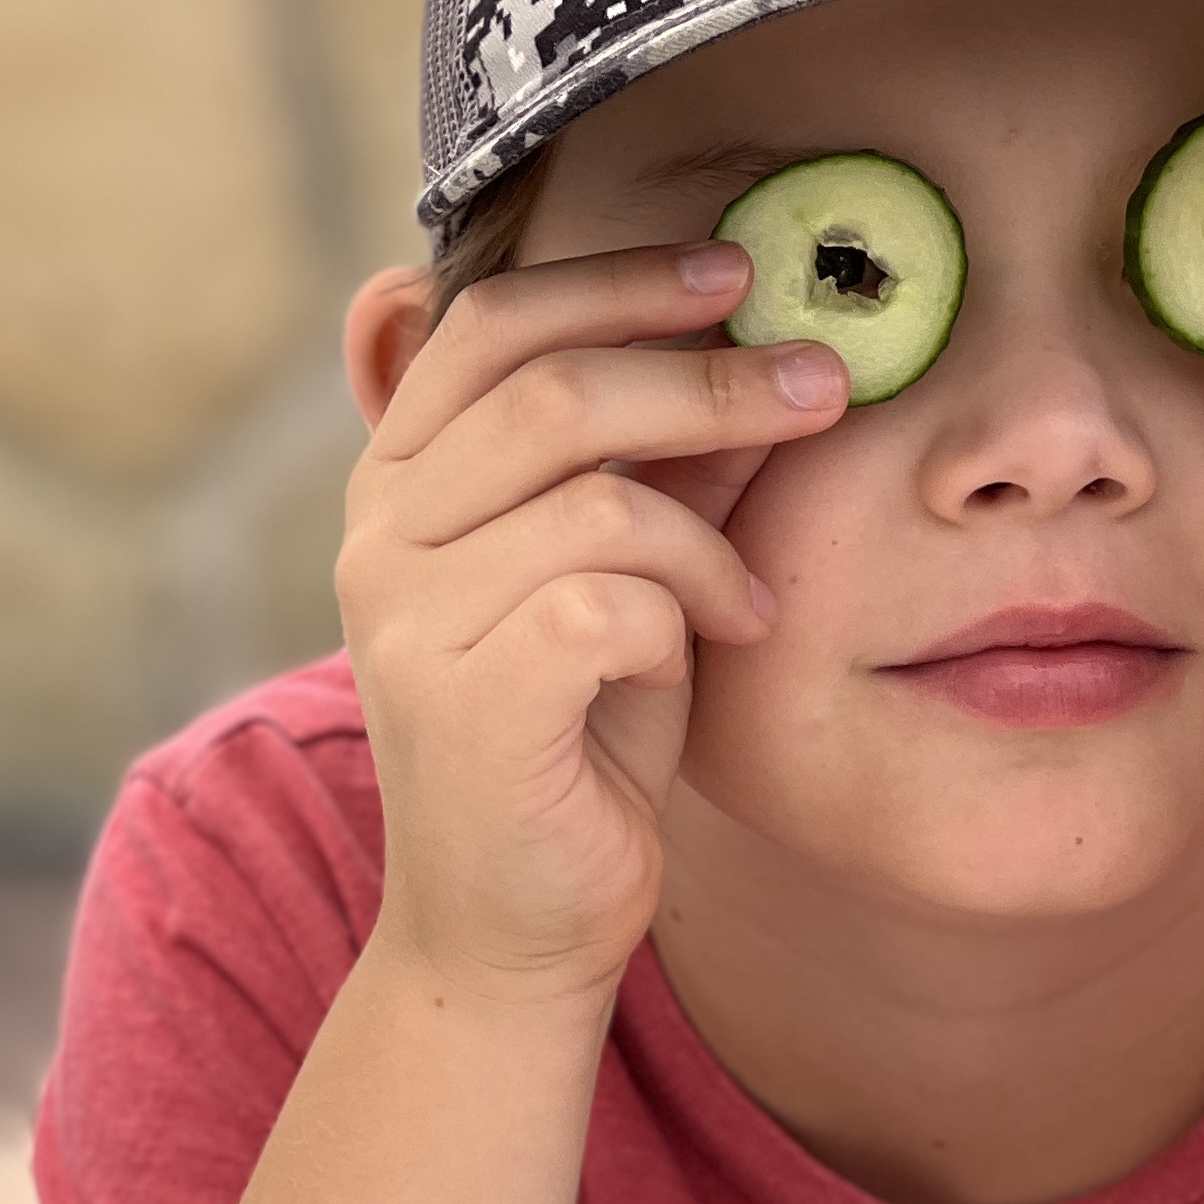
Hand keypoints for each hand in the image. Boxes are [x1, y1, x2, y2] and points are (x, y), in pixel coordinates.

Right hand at [337, 243, 847, 1000]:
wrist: (517, 928)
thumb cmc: (581, 740)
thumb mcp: (630, 574)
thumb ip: (666, 464)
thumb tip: (762, 340)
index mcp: (404, 479)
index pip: (492, 322)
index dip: (618, 282)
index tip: (736, 275)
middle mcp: (378, 534)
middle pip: (554, 390)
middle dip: (710, 379)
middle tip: (824, 386)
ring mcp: (402, 619)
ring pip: (593, 500)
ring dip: (709, 540)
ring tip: (752, 596)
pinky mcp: (458, 703)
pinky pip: (603, 602)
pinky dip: (686, 615)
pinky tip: (721, 647)